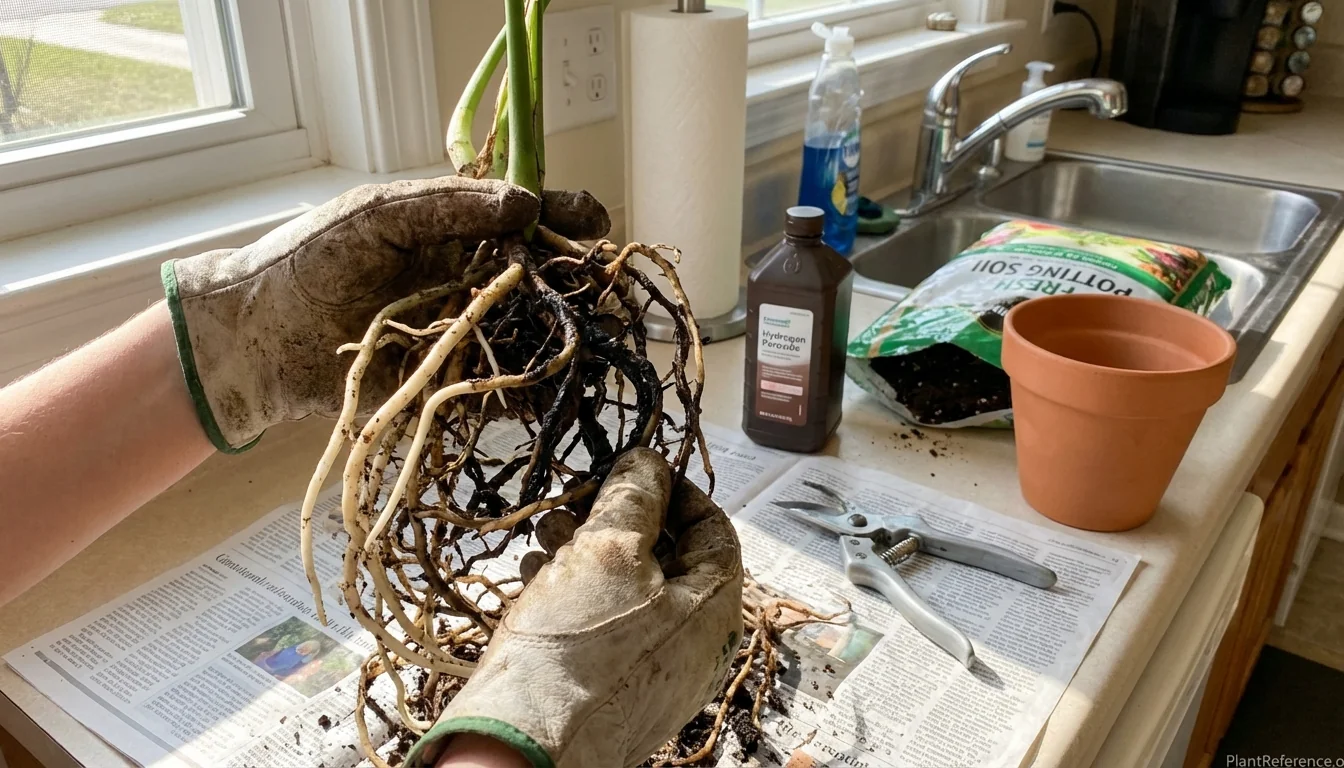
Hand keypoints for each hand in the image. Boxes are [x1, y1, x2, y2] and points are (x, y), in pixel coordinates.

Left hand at [162, 177, 608, 450]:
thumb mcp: (378, 215)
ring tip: (599, 348)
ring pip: (535, 335)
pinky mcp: (450, 383)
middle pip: (548, 280)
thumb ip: (451, 206)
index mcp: (460, 231)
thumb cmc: (310, 260)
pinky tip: (556, 394)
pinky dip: (532, 391)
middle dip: (584, 287)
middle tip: (611, 298)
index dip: (570, 218)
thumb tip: (527, 203)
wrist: (258, 337)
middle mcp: (474, 280)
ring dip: (570, 342)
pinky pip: (502, 386)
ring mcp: (466, 333)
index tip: (598, 226)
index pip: (532, 218)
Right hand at [406, 448, 744, 767]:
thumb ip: (634, 497)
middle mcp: (694, 644)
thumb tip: (648, 461)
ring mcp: (655, 671)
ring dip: (588, 550)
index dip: (675, 489)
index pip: (714, 529)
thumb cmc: (575, 651)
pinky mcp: (613, 689)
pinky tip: (537, 575)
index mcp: (715, 609)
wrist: (521, 747)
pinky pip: (604, 624)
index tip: (635, 468)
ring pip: (628, 588)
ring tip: (545, 534)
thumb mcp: (608, 552)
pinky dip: (574, 590)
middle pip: (667, 557)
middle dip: (618, 519)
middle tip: (576, 500)